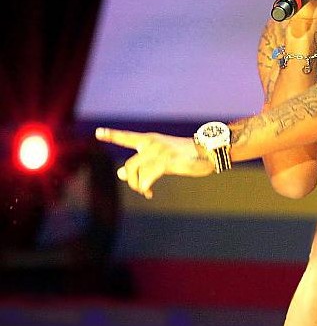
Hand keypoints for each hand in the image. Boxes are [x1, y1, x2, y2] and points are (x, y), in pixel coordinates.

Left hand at [95, 128, 213, 198]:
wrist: (208, 151)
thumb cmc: (187, 155)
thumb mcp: (162, 157)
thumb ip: (143, 163)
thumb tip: (118, 173)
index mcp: (150, 140)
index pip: (127, 137)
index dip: (112, 135)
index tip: (98, 133)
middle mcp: (151, 144)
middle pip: (129, 166)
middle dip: (130, 181)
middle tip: (140, 190)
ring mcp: (158, 152)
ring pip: (135, 173)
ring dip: (138, 186)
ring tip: (146, 192)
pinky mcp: (165, 162)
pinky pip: (147, 178)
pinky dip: (144, 188)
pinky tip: (149, 193)